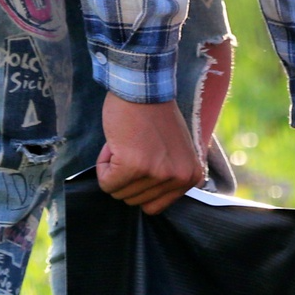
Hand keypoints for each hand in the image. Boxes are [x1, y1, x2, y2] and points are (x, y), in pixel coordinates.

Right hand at [97, 94, 204, 214]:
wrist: (143, 88)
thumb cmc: (155, 116)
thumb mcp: (175, 152)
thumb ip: (168, 177)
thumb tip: (149, 203)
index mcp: (192, 176)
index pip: (154, 206)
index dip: (139, 185)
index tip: (144, 159)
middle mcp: (180, 178)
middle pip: (135, 201)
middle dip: (126, 176)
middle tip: (135, 147)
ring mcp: (158, 173)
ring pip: (119, 193)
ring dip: (114, 169)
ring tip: (128, 143)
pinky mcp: (135, 166)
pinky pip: (106, 183)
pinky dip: (103, 166)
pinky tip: (117, 144)